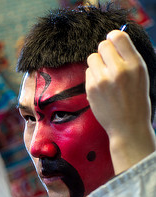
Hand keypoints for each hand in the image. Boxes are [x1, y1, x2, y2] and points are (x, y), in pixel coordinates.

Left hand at [86, 30, 155, 173]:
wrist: (128, 126)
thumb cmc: (136, 99)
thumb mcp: (141, 75)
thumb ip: (129, 57)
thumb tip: (114, 36)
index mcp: (136, 65)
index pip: (118, 36)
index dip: (113, 37)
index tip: (113, 42)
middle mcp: (119, 70)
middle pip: (102, 45)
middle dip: (104, 51)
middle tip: (109, 62)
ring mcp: (103, 80)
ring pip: (92, 58)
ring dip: (97, 64)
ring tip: (106, 75)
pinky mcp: (91, 88)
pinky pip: (88, 72)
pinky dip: (93, 76)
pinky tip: (101, 87)